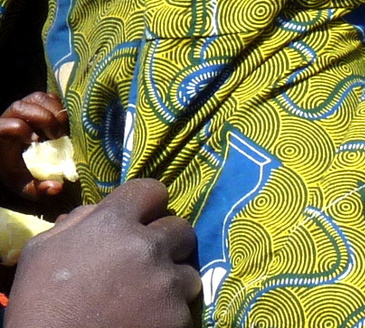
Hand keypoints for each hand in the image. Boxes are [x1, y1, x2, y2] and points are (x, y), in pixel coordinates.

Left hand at [0, 93, 67, 199]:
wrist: (14, 156)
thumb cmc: (16, 170)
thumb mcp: (21, 184)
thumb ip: (36, 189)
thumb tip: (58, 188)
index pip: (5, 124)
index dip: (21, 130)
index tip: (36, 142)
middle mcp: (8, 116)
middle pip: (21, 107)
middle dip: (42, 118)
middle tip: (56, 135)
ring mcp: (23, 106)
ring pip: (36, 97)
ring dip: (53, 110)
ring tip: (62, 128)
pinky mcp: (36, 101)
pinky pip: (48, 95)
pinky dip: (58, 105)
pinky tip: (63, 121)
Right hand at [5, 180, 200, 327]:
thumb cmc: (38, 307)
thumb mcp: (41, 254)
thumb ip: (74, 223)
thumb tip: (97, 210)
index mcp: (113, 224)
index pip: (151, 190)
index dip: (147, 205)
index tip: (141, 220)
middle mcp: (147, 246)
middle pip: (179, 228)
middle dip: (164, 243)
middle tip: (143, 265)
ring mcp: (166, 282)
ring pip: (187, 269)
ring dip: (170, 281)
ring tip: (143, 299)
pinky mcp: (178, 315)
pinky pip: (184, 305)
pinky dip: (168, 313)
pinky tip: (143, 320)